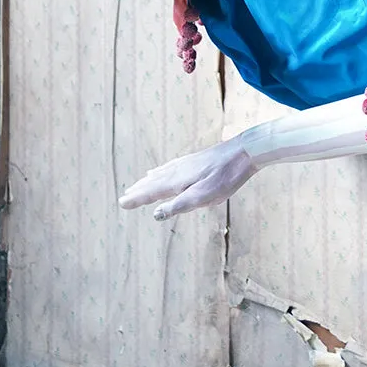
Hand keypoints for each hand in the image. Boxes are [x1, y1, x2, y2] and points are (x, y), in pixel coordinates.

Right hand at [119, 137, 256, 219]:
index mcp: (178, 181)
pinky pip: (170, 167)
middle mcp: (178, 170)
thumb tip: (155, 214)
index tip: (121, 203)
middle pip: (153, 182)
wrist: (244, 151)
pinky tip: (159, 171)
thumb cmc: (226, 177)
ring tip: (137, 186)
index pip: (152, 192)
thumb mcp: (204, 197)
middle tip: (124, 198)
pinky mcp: (194, 160)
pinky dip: (160, 171)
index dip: (137, 199)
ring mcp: (186, 163)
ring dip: (148, 181)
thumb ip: (179, 206)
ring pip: (161, 174)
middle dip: (139, 191)